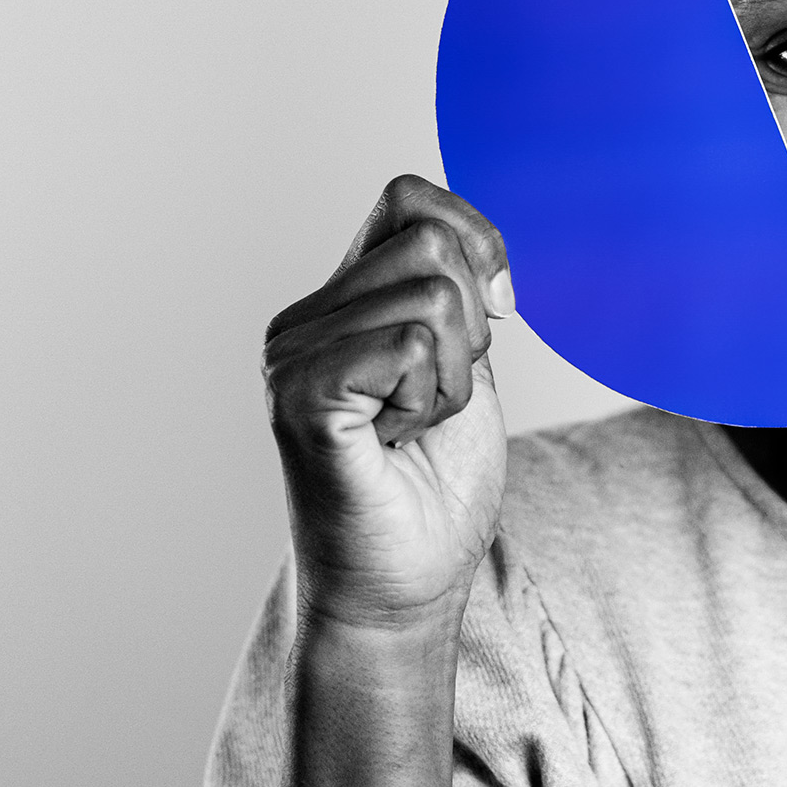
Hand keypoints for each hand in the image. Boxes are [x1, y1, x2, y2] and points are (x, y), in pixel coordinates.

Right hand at [263, 176, 514, 632]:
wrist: (405, 589)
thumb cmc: (434, 492)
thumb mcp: (465, 370)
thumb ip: (462, 299)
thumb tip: (481, 246)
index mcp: (340, 303)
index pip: (411, 198)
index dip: (476, 243)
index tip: (495, 320)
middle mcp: (303, 319)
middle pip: (433, 245)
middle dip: (472, 332)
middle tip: (432, 404)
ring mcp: (291, 355)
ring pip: (434, 297)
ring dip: (453, 379)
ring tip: (411, 429)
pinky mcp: (301, 396)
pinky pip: (411, 344)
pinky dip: (431, 399)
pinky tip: (396, 441)